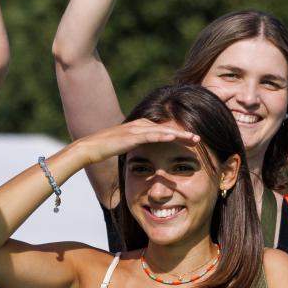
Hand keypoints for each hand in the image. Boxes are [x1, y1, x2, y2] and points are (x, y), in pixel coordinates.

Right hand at [78, 118, 199, 167]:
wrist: (88, 148)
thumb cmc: (104, 151)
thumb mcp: (125, 150)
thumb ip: (135, 151)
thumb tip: (143, 163)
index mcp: (139, 128)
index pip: (163, 130)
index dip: (179, 135)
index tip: (192, 142)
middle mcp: (139, 125)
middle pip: (167, 128)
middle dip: (184, 133)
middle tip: (200, 138)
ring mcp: (135, 129)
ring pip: (163, 130)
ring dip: (180, 134)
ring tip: (195, 138)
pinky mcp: (131, 135)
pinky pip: (151, 134)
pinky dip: (164, 135)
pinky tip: (175, 137)